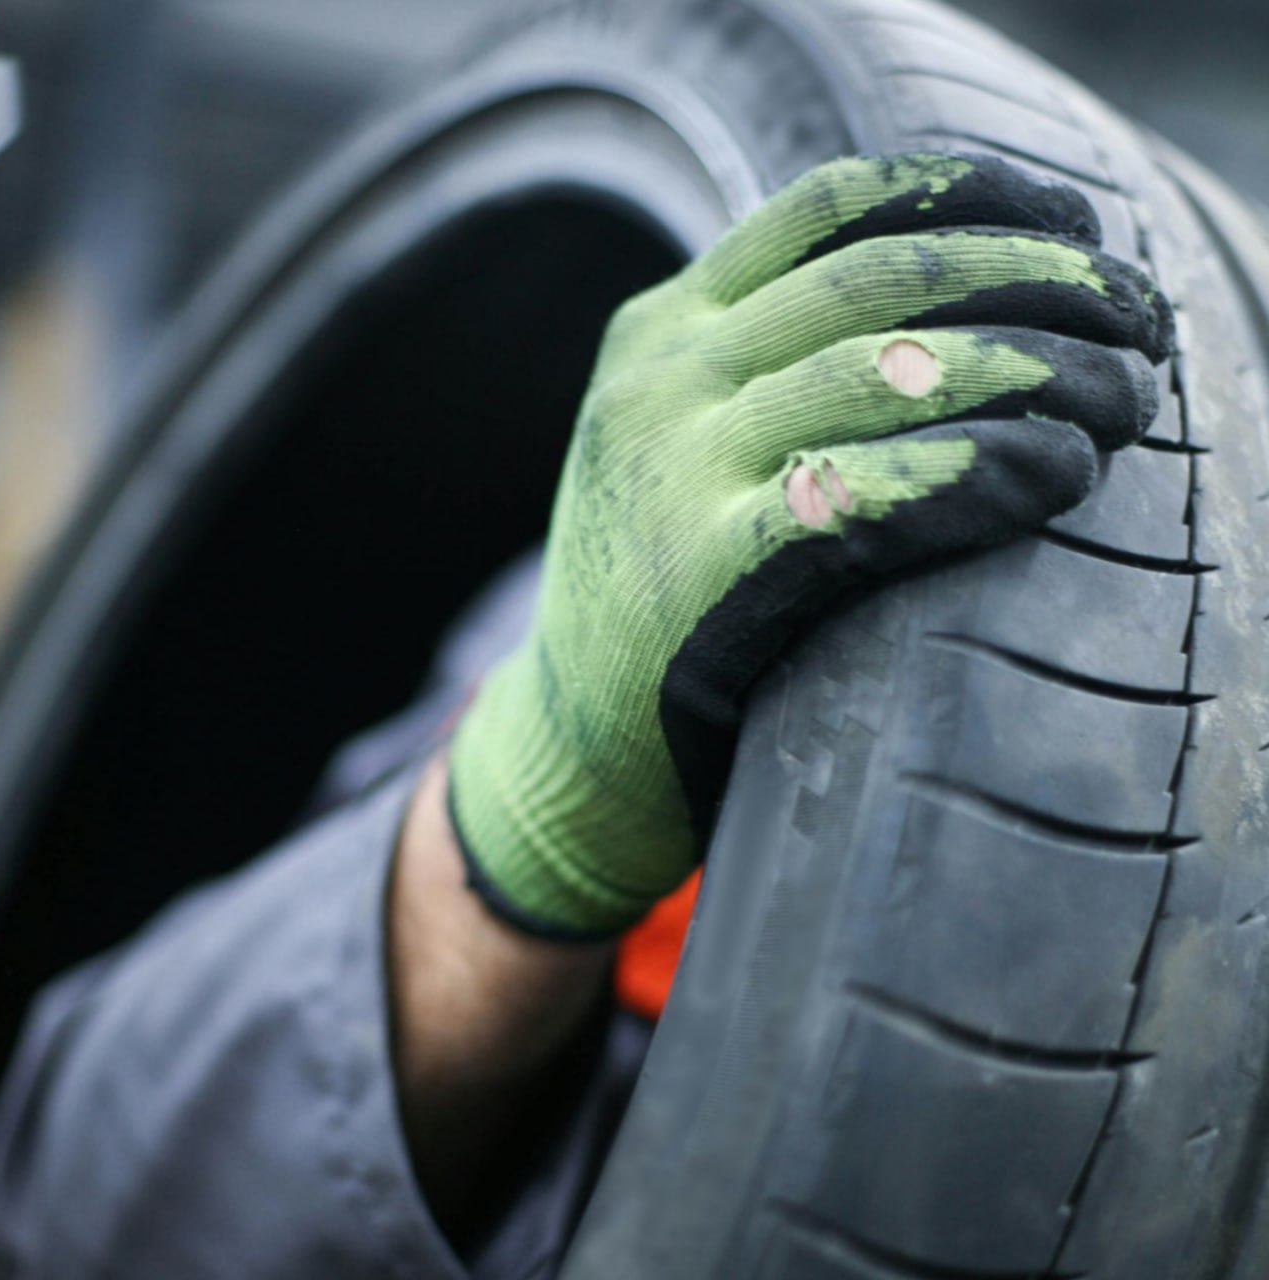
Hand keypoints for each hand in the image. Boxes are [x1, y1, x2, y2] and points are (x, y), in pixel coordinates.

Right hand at [448, 152, 1171, 936]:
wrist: (565, 733)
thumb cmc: (656, 583)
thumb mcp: (673, 437)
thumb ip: (759, 361)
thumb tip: (951, 310)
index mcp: (659, 327)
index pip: (825, 210)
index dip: (969, 195)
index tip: (1073, 227)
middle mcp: (662, 379)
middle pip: (877, 280)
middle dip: (1033, 278)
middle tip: (1135, 315)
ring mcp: (675, 469)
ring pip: (886, 370)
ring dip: (1034, 370)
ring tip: (1122, 397)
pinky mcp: (705, 572)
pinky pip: (870, 492)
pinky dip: (983, 471)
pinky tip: (1058, 471)